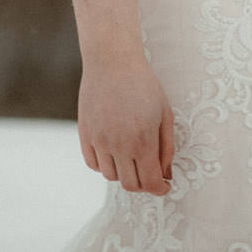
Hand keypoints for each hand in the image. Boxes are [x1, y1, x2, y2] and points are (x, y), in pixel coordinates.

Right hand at [75, 52, 174, 195]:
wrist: (112, 62)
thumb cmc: (144, 85)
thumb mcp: (165, 114)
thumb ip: (166, 148)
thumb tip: (166, 174)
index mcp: (143, 141)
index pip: (149, 182)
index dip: (159, 189)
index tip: (164, 186)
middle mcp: (119, 145)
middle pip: (130, 184)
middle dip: (143, 184)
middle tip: (151, 174)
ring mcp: (99, 141)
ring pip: (110, 176)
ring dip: (124, 174)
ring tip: (133, 158)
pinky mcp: (85, 134)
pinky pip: (93, 164)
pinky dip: (105, 165)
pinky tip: (115, 153)